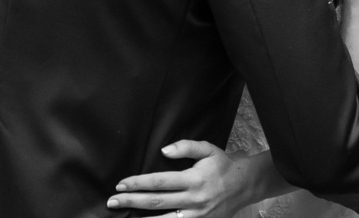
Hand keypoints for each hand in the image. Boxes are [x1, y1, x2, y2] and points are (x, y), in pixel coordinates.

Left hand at [108, 140, 253, 216]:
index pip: (159, 181)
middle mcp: (193, 199)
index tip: (121, 184)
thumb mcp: (208, 150)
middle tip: (112, 202)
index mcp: (193, 179)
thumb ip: (186, 147)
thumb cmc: (223, 165)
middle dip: (132, 202)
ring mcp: (197, 215)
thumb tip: (164, 151)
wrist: (245, 186)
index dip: (138, 183)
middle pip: (157, 202)